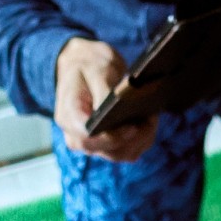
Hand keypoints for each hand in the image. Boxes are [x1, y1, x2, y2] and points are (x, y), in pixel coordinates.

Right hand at [54, 38, 156, 161]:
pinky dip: (142, 139)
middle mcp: (78, 137)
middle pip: (109, 151)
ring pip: (122, 154)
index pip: (88, 137)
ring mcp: (93, 145)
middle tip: (151, 118)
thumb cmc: (88, 65)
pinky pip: (129, 151)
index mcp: (69, 117)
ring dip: (141, 139)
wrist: (83, 67)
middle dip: (134, 137)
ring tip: (151, 117)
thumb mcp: (96, 70)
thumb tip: (118, 108)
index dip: (112, 137)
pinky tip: (149, 122)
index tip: (133, 127)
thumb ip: (104, 91)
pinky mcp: (108, 146)